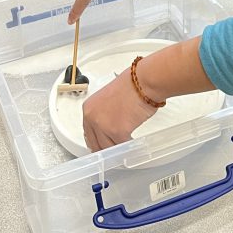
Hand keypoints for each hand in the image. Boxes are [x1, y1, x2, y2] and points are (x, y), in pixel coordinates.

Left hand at [82, 37, 211, 150]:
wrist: (143, 82)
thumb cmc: (132, 85)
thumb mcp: (108, 98)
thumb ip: (103, 114)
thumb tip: (107, 127)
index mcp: (88, 108)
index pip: (88, 133)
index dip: (97, 141)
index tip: (103, 144)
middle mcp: (92, 117)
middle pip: (96, 143)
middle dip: (106, 148)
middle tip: (115, 150)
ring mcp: (103, 126)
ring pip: (108, 147)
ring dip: (118, 147)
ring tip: (125, 145)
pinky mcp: (117, 132)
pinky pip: (121, 146)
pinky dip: (128, 146)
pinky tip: (132, 142)